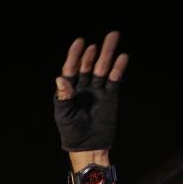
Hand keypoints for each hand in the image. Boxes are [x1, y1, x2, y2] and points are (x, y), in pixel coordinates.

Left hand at [53, 32, 127, 152]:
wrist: (88, 146)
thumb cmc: (71, 132)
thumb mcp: (64, 114)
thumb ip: (64, 96)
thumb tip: (60, 78)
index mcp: (69, 90)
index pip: (71, 68)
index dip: (75, 55)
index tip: (80, 42)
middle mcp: (83, 87)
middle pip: (88, 65)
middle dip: (94, 52)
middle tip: (102, 39)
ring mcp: (97, 90)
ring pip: (102, 69)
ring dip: (108, 54)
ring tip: (114, 37)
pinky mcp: (110, 96)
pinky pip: (114, 80)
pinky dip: (118, 69)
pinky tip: (122, 58)